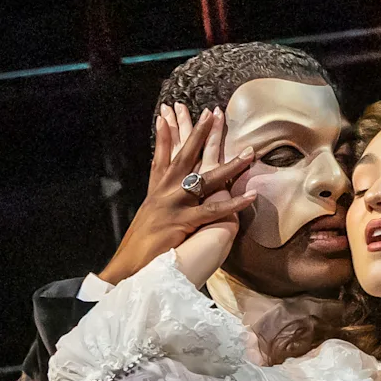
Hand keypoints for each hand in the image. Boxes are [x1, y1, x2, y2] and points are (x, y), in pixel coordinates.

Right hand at [97, 105, 256, 285]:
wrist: (129, 268)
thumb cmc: (143, 248)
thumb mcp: (151, 219)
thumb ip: (163, 205)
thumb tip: (173, 199)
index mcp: (156, 190)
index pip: (162, 155)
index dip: (167, 134)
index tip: (169, 112)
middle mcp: (164, 192)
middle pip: (184, 156)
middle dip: (199, 133)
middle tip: (212, 113)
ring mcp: (173, 205)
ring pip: (205, 179)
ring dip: (230, 165)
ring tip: (249, 153)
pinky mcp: (182, 223)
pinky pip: (213, 211)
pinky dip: (234, 204)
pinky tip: (251, 196)